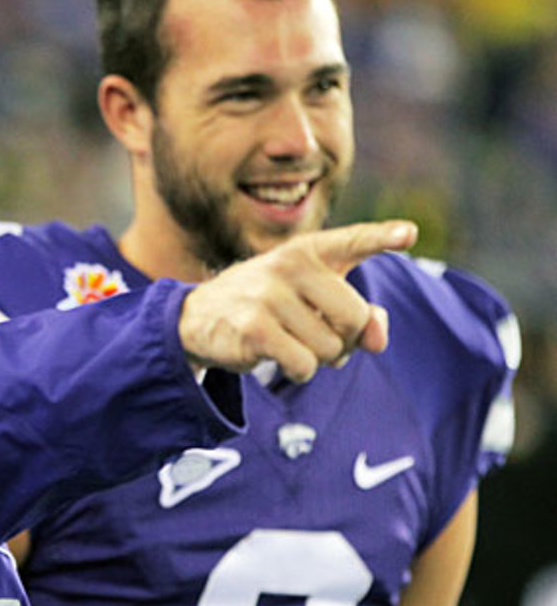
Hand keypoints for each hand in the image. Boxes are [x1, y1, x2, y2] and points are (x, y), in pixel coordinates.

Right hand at [179, 220, 417, 382]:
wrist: (198, 318)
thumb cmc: (267, 308)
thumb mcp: (312, 303)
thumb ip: (357, 317)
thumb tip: (378, 339)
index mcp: (307, 250)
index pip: (352, 240)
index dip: (383, 237)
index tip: (408, 234)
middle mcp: (288, 265)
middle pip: (354, 317)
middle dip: (343, 339)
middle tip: (317, 335)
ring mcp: (268, 294)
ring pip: (330, 348)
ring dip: (316, 358)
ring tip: (289, 342)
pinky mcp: (253, 326)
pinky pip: (304, 365)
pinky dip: (298, 371)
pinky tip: (276, 355)